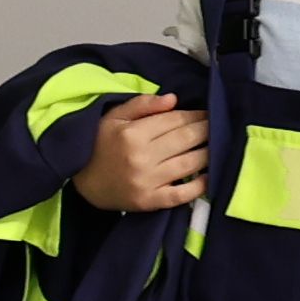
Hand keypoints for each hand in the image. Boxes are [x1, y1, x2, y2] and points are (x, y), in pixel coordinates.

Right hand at [75, 98, 209, 213]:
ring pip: (190, 163)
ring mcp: (147, 181)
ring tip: (217, 146)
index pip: (174, 120)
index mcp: (132, 134)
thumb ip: (142, 104)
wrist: (83, 183)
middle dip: (206, 130)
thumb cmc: (100, 145)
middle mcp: (141, 157)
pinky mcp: (151, 201)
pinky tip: (209, 177)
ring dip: (209, 153)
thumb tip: (173, 99)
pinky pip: (182, 194)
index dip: (195, 115)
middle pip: (186, 139)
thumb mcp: (113, 118)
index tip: (207, 113)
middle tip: (217, 126)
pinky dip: (200, 186)